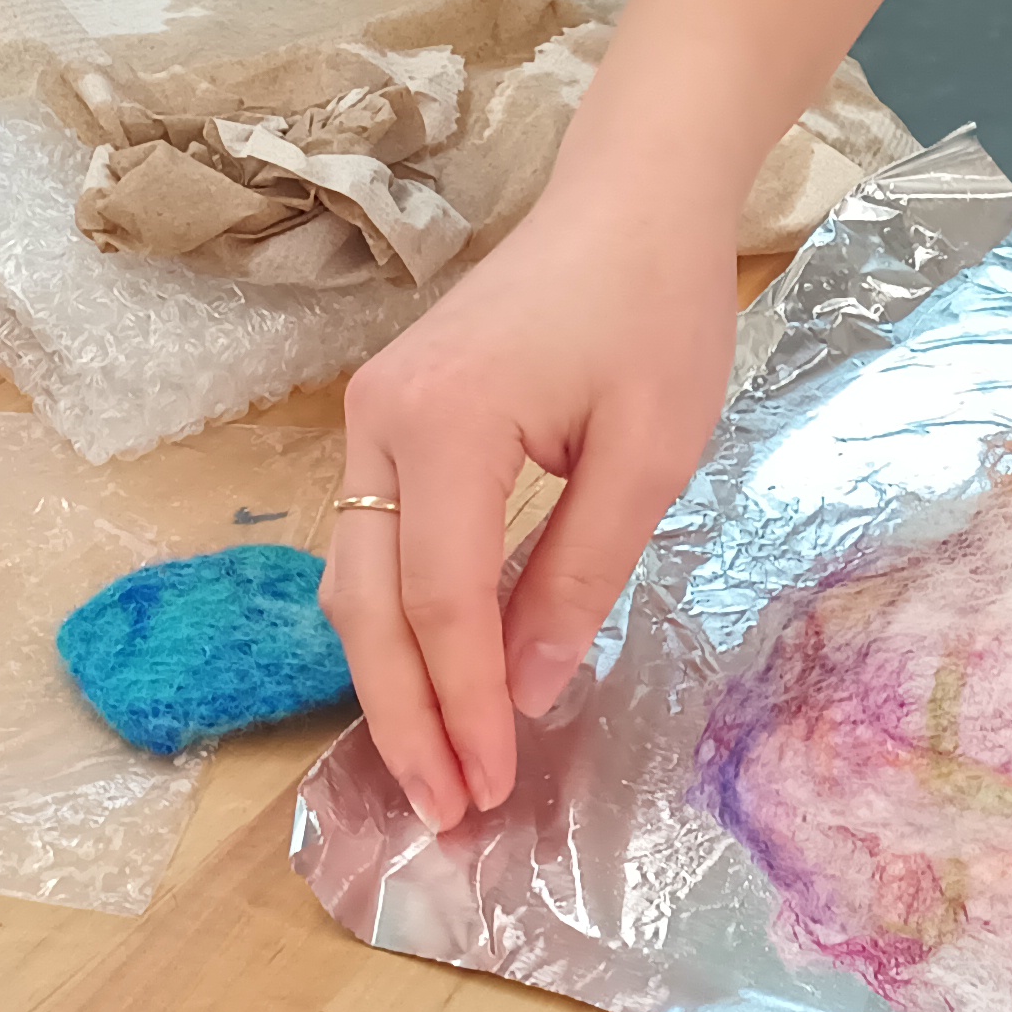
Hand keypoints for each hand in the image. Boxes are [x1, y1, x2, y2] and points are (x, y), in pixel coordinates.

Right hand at [327, 157, 736, 834]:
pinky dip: (398, 622)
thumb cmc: (655, 308)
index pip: (441, 601)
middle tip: (447, 813)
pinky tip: (440, 680)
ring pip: (355, 580)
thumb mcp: (650, 452)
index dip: (465, 705)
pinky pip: (374, 542)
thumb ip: (580, 572)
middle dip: (405, 718)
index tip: (494, 787)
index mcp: (445, 423)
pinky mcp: (389, 417)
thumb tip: (529, 691)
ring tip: (440, 769)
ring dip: (393, 680)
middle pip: (367, 604)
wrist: (630, 198)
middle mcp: (379, 420)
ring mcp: (371, 415)